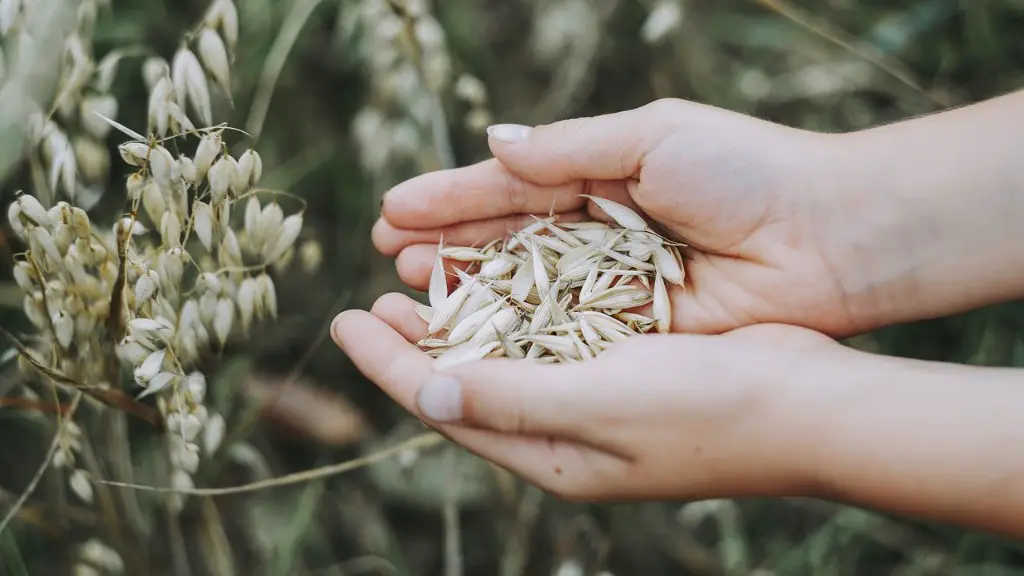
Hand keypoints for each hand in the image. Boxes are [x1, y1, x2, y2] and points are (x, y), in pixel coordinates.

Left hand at [331, 292, 839, 500]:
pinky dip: (514, 310)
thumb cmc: (709, 410)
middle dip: (414, 343)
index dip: (388, 364)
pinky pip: (549, 338)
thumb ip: (511, 398)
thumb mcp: (601, 403)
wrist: (810, 404)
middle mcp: (565, 433)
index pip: (446, 406)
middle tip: (370, 301)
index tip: (341, 320)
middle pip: (467, 384)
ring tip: (417, 285)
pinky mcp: (625, 367)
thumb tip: (425, 391)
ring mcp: (596, 402)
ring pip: (505, 358)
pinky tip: (498, 281)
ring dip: (460, 321)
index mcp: (551, 455)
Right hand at [373, 98, 868, 335]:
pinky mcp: (634, 329)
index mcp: (601, 174)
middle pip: (506, 240)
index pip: (509, 187)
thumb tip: (494, 143)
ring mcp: (613, 284)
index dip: (450, 198)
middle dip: (447, 244)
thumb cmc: (745, 171)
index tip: (392, 210)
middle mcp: (598, 231)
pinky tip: (471, 332)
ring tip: (412, 288)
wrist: (829, 237)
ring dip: (469, 288)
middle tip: (388, 256)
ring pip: (525, 288)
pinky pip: (564, 330)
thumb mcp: (651, 137)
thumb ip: (568, 148)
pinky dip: (518, 331)